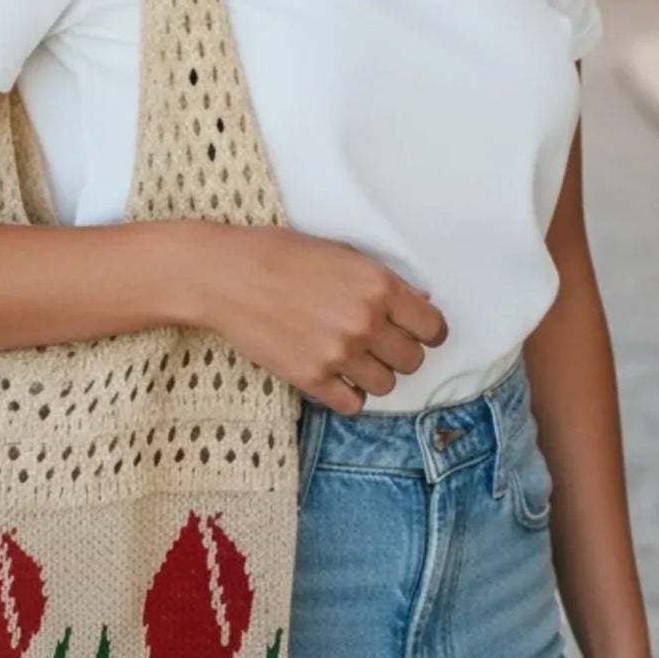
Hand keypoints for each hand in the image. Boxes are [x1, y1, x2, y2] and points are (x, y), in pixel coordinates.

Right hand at [181, 224, 446, 413]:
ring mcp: (338, 354)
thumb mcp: (342, 253)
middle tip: (378, 343)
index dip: (428, 333)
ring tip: (352, 357)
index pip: (432, 328)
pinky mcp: (311, 378)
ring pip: (386, 386)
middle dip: (400, 353)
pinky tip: (335, 376)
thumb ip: (385, 281)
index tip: (418, 334)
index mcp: (378, 285)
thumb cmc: (280, 254)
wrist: (225, 275)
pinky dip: (348, 394)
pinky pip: (352, 404)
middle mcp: (365, 322)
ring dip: (374, 374)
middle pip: (412, 360)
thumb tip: (421, 303)